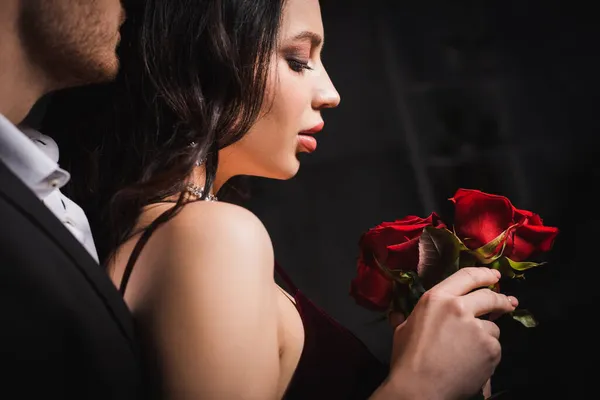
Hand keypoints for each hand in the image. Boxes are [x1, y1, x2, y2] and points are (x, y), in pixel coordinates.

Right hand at [384, 268, 516, 399]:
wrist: (420, 388)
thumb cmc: (407, 359)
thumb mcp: (403, 328)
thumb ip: (410, 316)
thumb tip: (397, 313)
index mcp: (436, 298)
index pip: (467, 276)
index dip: (484, 274)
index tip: (494, 276)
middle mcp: (459, 307)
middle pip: (488, 296)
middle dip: (501, 300)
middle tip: (508, 303)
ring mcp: (477, 328)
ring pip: (492, 326)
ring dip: (487, 334)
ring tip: (471, 350)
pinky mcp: (490, 348)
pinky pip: (494, 346)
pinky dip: (487, 354)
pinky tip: (473, 362)